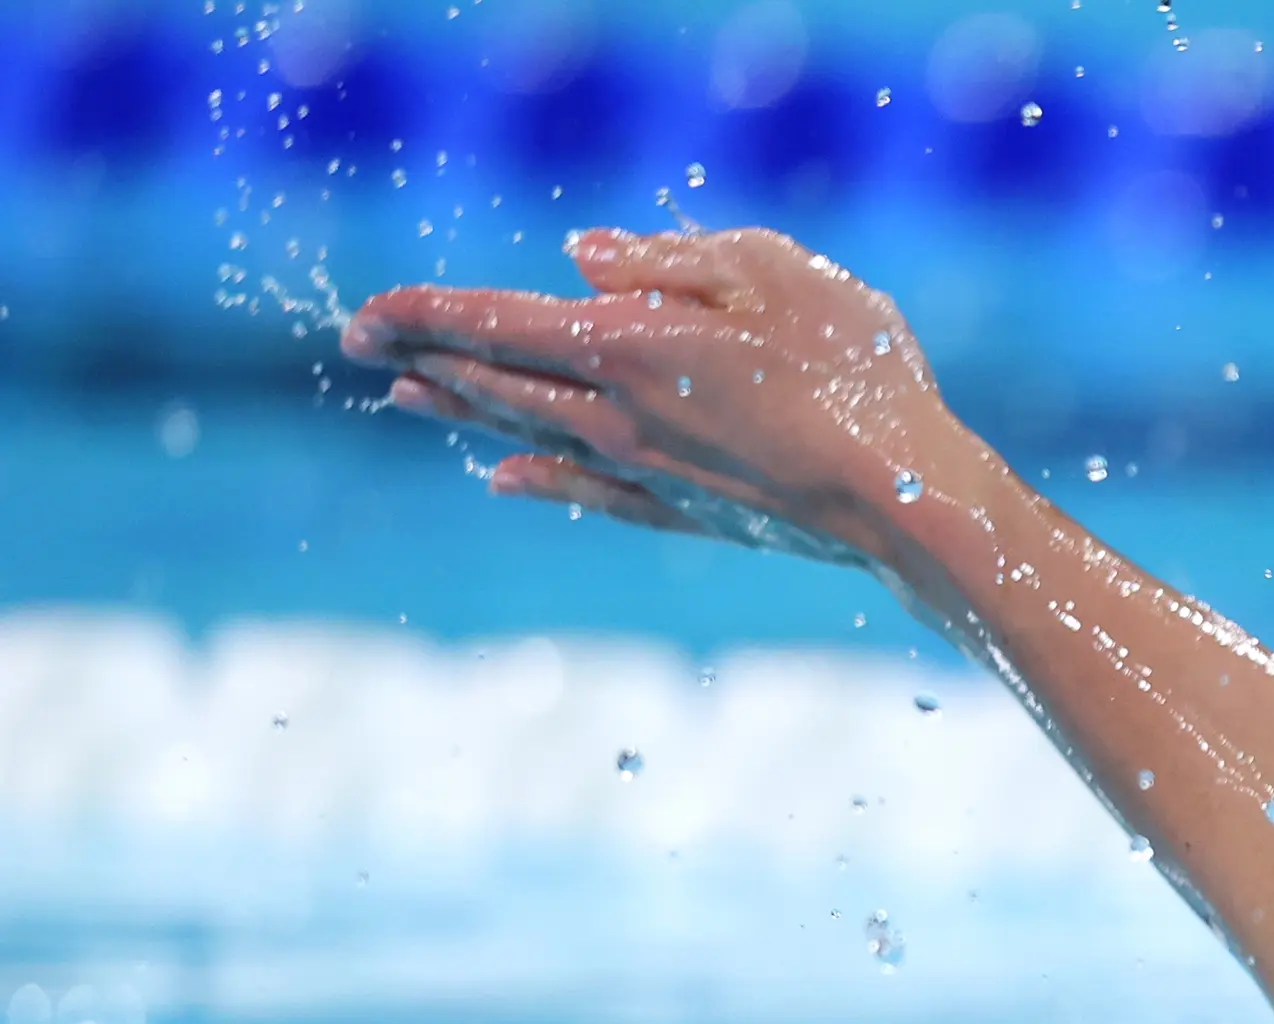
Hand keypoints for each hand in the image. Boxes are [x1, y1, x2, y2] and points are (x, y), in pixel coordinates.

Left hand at [340, 227, 983, 570]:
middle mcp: (620, 414)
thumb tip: (581, 258)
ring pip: (530, 433)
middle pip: (498, 380)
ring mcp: (650, 471)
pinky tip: (504, 477)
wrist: (909, 498)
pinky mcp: (690, 512)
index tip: (363, 310)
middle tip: (360, 345)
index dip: (423, 311)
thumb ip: (669, 260)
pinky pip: (589, 492)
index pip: (497, 321)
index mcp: (630, 344)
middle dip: (423, 356)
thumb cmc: (854, 369)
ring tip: (406, 398)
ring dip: (461, 411)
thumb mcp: (772, 273)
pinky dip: (539, 478)